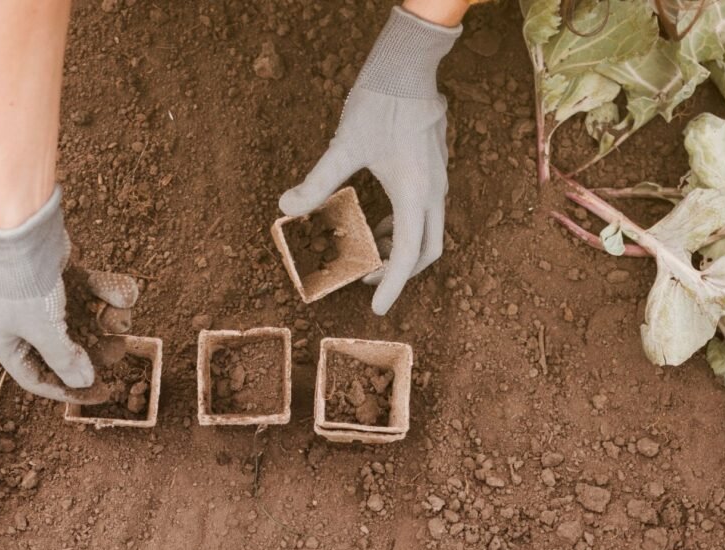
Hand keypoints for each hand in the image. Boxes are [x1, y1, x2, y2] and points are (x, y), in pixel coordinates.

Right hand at [0, 187, 137, 400]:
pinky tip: (127, 294)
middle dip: (96, 349)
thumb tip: (83, 383)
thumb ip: (65, 360)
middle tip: (120, 349)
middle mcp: (21, 320)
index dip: (70, 390)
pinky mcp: (60, 273)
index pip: (37, 378)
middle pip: (65, 348)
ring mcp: (41, 295)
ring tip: (124, 319)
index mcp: (6, 341)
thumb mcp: (45, 332)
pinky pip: (88, 291)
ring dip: (107, 320)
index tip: (103, 392)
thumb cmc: (25, 286)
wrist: (25, 229)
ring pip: (81, 318)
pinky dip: (108, 292)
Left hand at [279, 7, 460, 314]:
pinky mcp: (435, 169)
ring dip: (404, 249)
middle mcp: (433, 192)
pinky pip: (427, 212)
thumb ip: (317, 181)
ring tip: (370, 255)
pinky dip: (407, 226)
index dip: (392, 285)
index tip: (377, 309)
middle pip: (428, 250)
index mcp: (415, 193)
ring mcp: (438, 180)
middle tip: (367, 280)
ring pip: (430, 231)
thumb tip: (286, 207)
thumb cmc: (381, 102)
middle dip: (400, 272)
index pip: (407, 255)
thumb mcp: (344, 145)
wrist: (409, 66)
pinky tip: (382, 222)